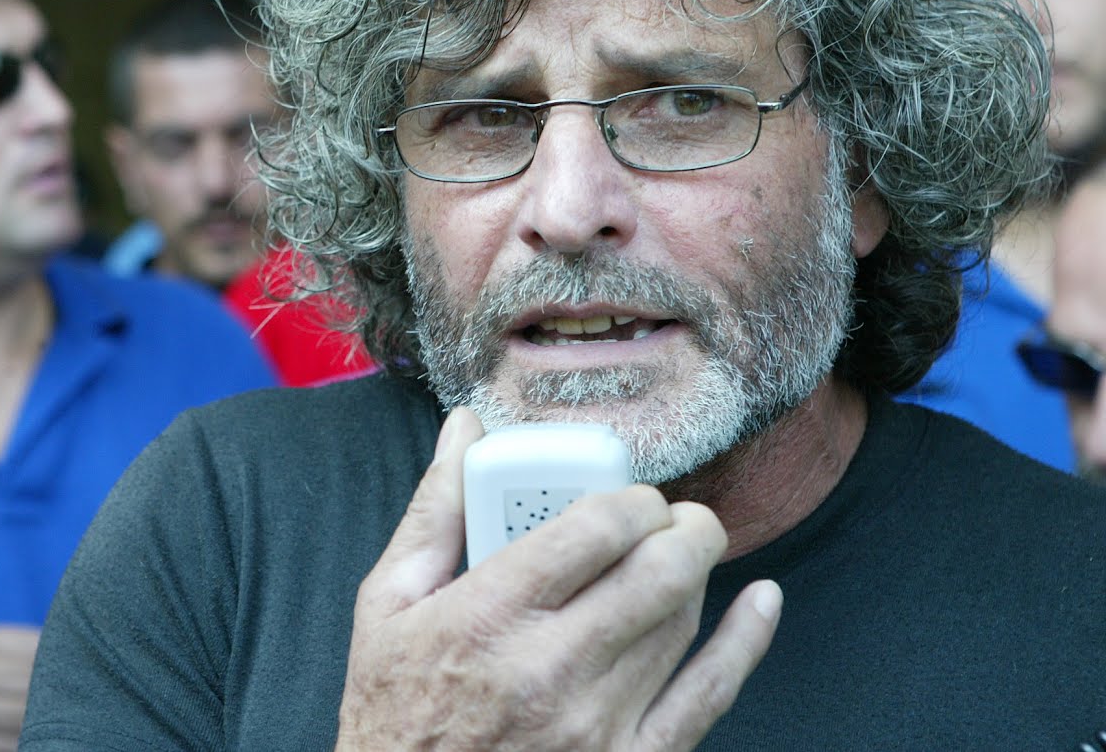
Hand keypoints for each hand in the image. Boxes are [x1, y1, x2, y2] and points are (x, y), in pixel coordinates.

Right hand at [335, 408, 780, 751]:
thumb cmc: (394, 709)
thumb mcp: (388, 604)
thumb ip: (436, 509)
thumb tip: (466, 427)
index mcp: (489, 615)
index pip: (596, 528)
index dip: (632, 496)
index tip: (630, 496)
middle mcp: (552, 668)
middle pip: (658, 569)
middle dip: (682, 525)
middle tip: (672, 517)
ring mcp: (599, 724)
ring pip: (682, 620)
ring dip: (695, 572)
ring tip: (679, 556)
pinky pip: (710, 696)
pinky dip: (745, 642)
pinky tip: (761, 602)